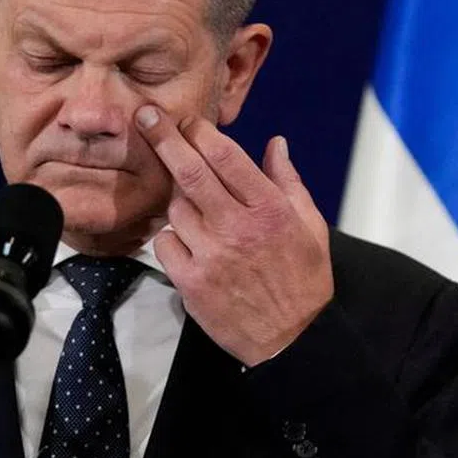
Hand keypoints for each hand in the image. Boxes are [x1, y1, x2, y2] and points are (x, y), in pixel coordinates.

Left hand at [135, 105, 332, 365]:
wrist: (292, 340)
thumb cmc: (303, 280)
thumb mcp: (311, 226)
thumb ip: (288, 182)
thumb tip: (275, 144)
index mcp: (269, 209)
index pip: (225, 156)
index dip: (201, 132)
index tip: (188, 121)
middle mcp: (237, 227)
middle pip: (190, 172)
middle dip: (164, 138)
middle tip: (146, 117)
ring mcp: (211, 254)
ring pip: (175, 208)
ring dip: (177, 198)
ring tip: (194, 206)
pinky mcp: (191, 281)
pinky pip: (166, 243)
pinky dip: (172, 237)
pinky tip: (190, 241)